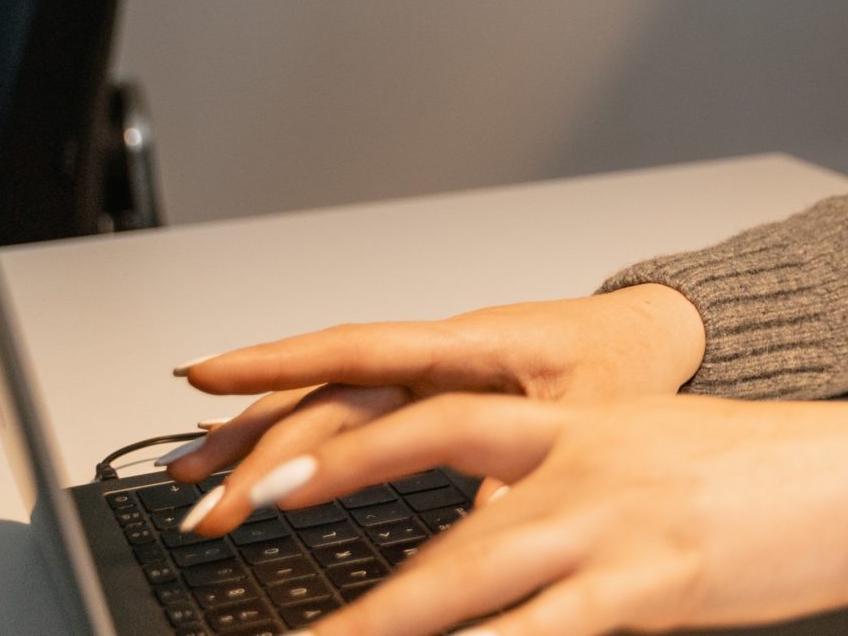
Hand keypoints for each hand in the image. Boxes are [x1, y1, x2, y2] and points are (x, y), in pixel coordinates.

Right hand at [167, 285, 704, 527]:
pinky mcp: (432, 389)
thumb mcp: (594, 414)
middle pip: (329, 393)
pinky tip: (243, 453)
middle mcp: (437, 350)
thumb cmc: (630, 363)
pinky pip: (349, 405)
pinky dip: (292, 428)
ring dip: (254, 434)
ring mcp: (430, 368)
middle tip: (206, 507)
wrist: (659, 331)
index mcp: (471, 344)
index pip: (358, 349)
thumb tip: (483, 516)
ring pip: (325, 396)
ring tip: (188, 475)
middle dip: (258, 448)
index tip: (211, 380)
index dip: (280, 365)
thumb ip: (531, 461)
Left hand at [263, 392, 847, 634]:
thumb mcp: (657, 461)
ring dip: (376, 618)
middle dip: (323, 484)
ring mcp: (608, 520)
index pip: (433, 408)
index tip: (263, 447)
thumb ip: (569, 490)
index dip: (342, 425)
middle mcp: (578, 456)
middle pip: (423, 457)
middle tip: (241, 511)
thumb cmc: (773, 479)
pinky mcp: (648, 582)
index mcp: (577, 421)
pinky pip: (542, 635)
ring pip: (458, 571)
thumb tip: (493, 537)